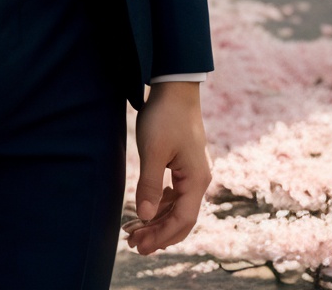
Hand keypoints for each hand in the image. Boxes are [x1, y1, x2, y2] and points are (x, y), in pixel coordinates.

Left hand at [124, 81, 211, 254]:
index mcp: (196, 180)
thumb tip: (144, 216)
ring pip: (176, 207)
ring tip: (133, 231)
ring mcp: (192, 172)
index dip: (161, 236)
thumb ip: (149, 184)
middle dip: (158, 233)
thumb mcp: (153, 150)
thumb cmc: (165, 116)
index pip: (182, 221)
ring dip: (157, 220)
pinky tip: (145, 209)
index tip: (140, 245)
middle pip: (181, 218)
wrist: (175, 86)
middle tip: (133, 244)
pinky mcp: (184, 164)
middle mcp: (198, 179)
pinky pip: (174, 194)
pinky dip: (159, 204)